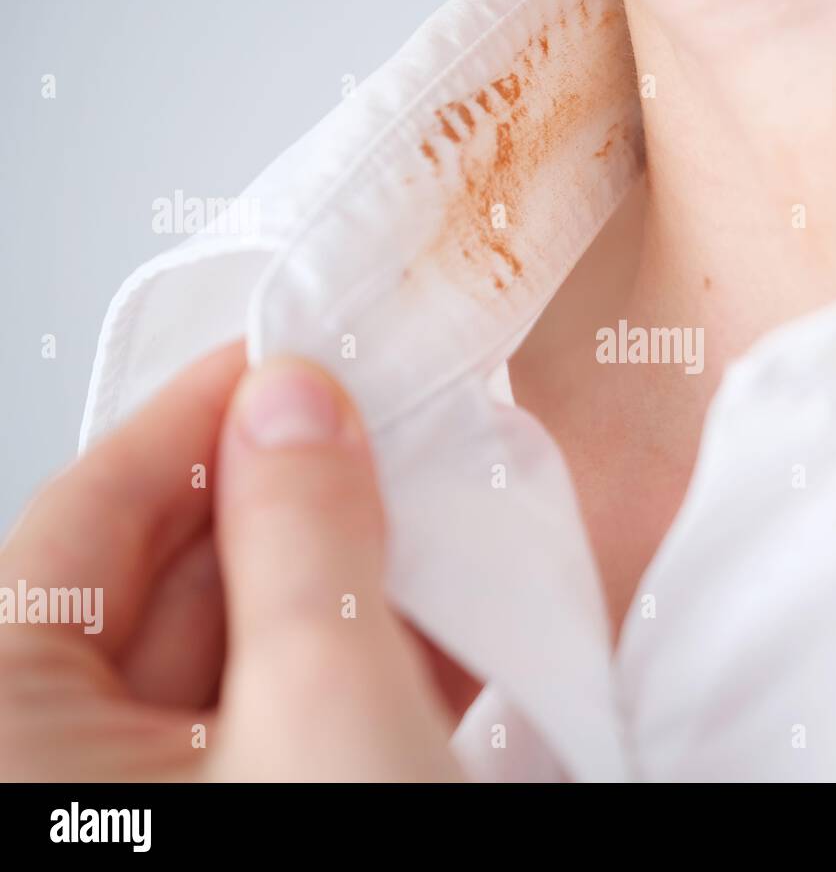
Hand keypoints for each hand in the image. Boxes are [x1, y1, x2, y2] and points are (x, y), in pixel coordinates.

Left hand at [0, 345, 460, 780]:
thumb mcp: (326, 710)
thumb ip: (306, 539)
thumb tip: (294, 409)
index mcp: (13, 738)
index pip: (84, 522)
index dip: (196, 422)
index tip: (281, 359)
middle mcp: (52, 773)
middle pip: (163, 589)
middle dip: (290, 505)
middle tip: (375, 434)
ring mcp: (143, 809)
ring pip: (232, 660)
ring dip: (339, 587)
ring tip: (432, 519)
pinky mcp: (231, 827)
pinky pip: (275, 728)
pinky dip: (354, 675)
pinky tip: (444, 621)